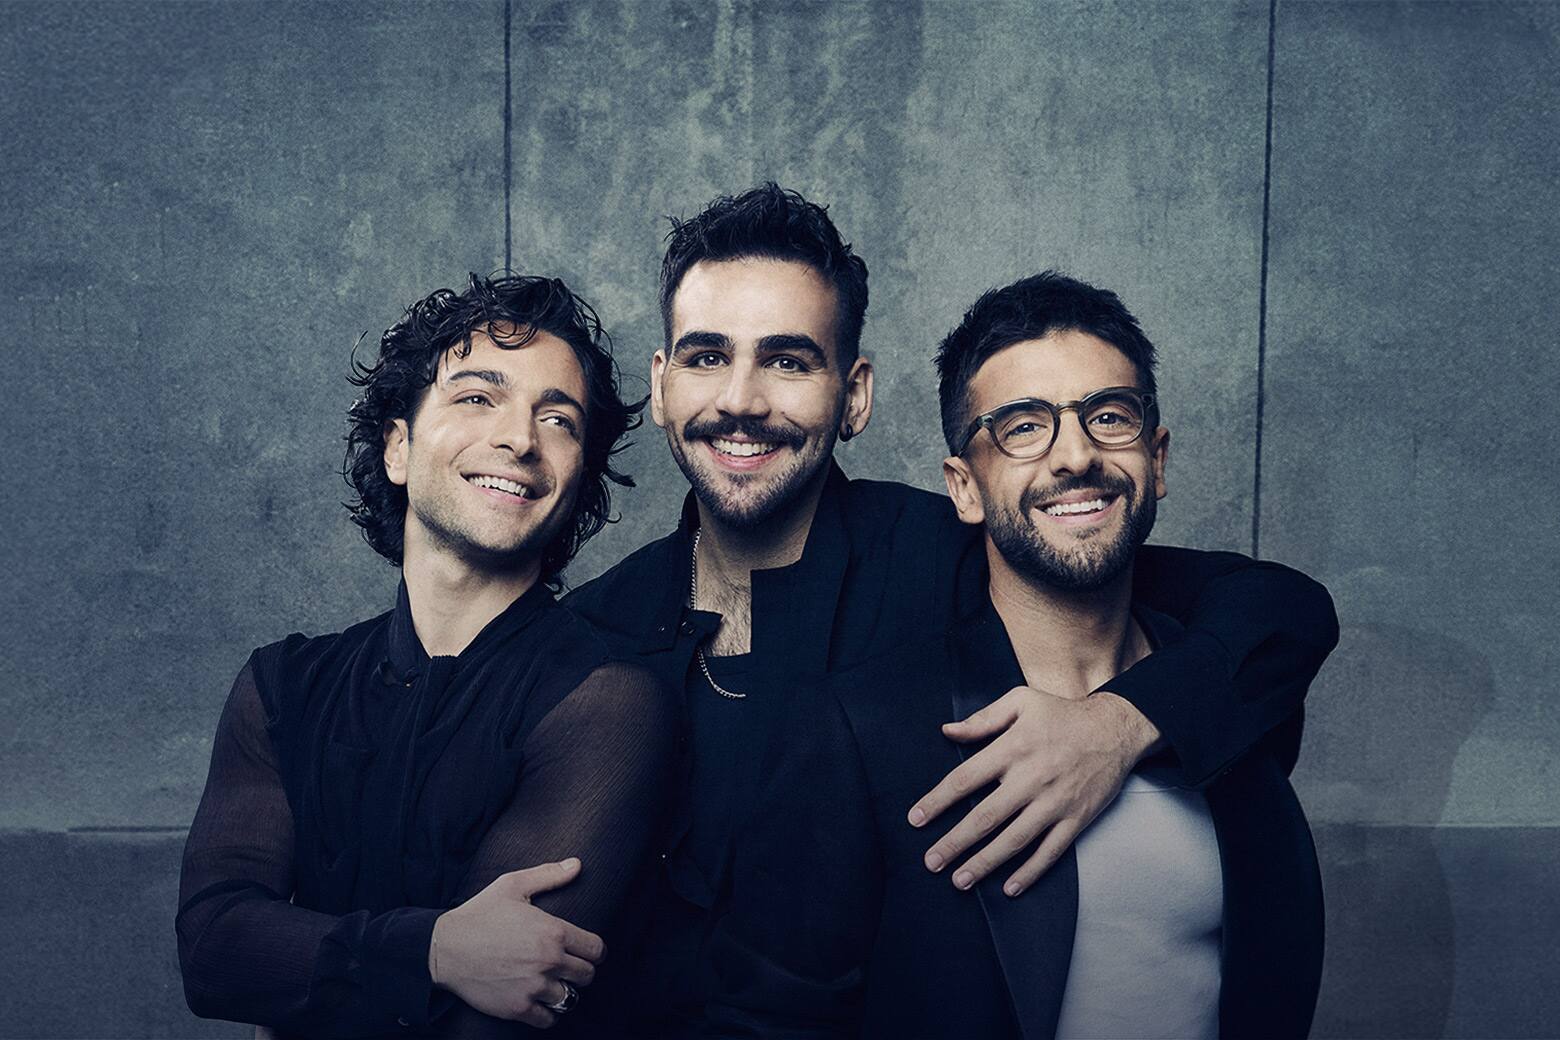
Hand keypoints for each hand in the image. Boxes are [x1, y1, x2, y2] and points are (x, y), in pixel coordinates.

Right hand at [430, 859, 603, 1027]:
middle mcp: (549, 961)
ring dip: (565, 992)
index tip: (589, 952)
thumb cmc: (479, 913)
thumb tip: (578, 864)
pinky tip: (540, 1001)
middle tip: (570, 968)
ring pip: (570, 998)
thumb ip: (549, 875)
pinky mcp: (518, 1008)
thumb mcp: (513, 885)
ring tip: (554, 984)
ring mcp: (534, 986)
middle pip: (587, 975)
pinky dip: (547, 1013)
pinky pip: (548, 1019)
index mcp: (553, 931)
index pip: (596, 949)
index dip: (595, 951)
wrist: (445, 948)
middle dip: (582, 971)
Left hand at [908, 687, 1159, 895]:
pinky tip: (1009, 888)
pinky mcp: (1076, 819)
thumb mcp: (1021, 702)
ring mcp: (1055, 802)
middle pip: (985, 817)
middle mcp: (1031, 778)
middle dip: (954, 842)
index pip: (965, 779)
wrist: (1116, 729)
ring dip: (985, 863)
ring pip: (1014, 840)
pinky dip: (1030, 872)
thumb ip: (983, 719)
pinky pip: (1050, 851)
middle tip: (930, 862)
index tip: (915, 820)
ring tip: (959, 880)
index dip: (937, 801)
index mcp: (1013, 748)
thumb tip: (947, 731)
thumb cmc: (1062, 714)